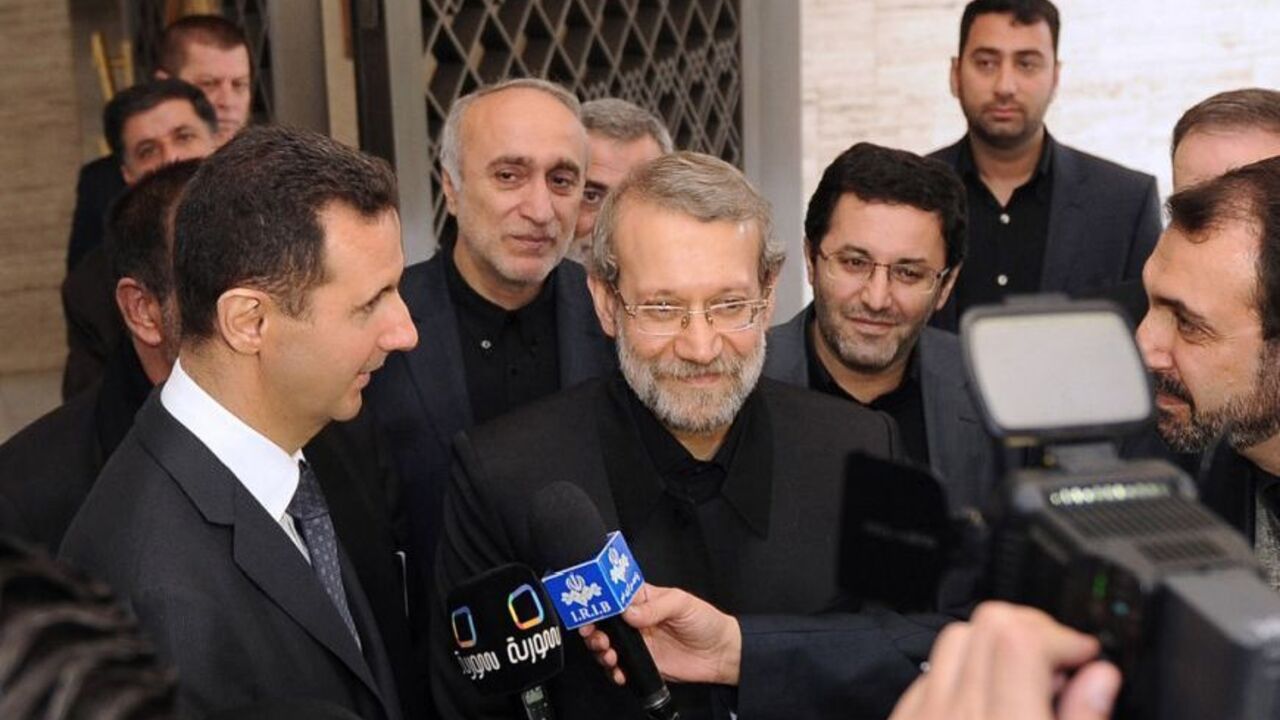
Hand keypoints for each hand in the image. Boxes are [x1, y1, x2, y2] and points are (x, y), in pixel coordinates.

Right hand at [579, 583, 741, 685]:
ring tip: (608, 653)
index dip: (600, 600)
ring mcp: (637, 643)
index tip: (592, 606)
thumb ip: (655, 607)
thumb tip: (629, 612)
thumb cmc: (706, 622)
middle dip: (593, 628)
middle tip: (595, 634)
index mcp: (643, 599)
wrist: (720, 654)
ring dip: (600, 650)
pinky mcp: (641, 663)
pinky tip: (619, 670)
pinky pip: (620, 668)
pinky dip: (613, 671)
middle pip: (604, 622)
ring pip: (606, 645)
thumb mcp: (682, 604)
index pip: (614, 595)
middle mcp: (636, 620)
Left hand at [889, 601, 1121, 719]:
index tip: (1085, 656)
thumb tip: (1101, 675)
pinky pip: (929, 674)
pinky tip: (987, 704)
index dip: (1062, 634)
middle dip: (1035, 632)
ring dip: (996, 647)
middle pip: (989, 624)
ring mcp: (923, 717)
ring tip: (1026, 683)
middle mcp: (957, 714)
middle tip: (1061, 667)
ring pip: (956, 639)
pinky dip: (963, 674)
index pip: (1020, 636)